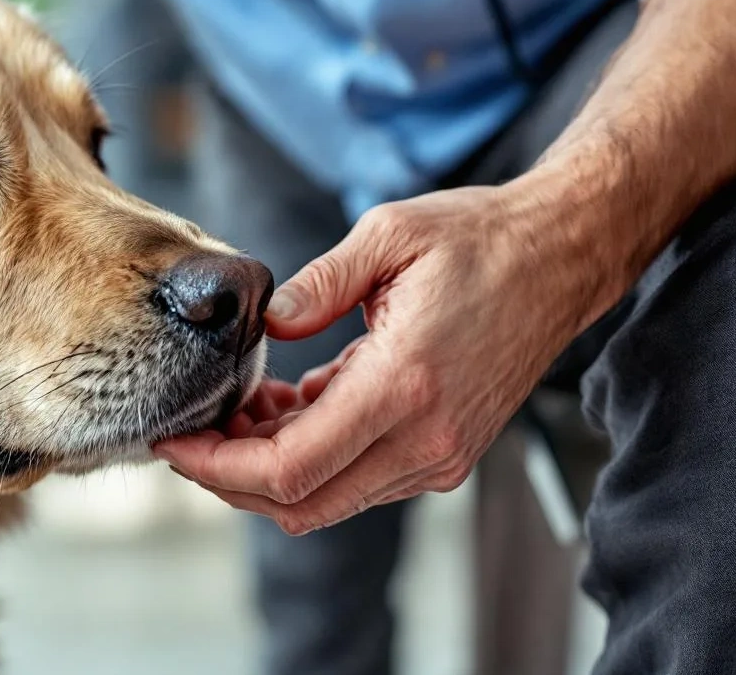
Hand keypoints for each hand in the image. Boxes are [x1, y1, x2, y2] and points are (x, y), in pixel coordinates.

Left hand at [155, 185, 600, 534]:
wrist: (561, 258)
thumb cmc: (481, 240)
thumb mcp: (388, 235)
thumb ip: (317, 284)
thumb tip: (265, 324)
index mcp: (405, 385)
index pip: (290, 468)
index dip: (218, 467)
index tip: (174, 442)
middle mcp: (425, 438)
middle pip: (299, 501)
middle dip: (229, 477)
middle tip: (186, 432)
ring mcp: (439, 454)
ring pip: (326, 497)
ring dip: (267, 466)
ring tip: (233, 408)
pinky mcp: (443, 453)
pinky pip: (356, 477)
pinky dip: (308, 456)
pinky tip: (284, 405)